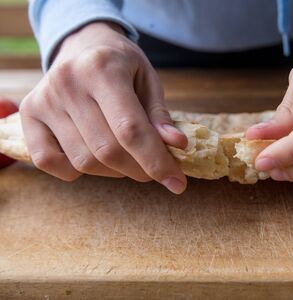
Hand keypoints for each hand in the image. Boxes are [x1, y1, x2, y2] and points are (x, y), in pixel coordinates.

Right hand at [20, 22, 187, 193]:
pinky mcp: (28, 115)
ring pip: (84, 162)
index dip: (156, 162)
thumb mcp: (149, 81)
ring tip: (127, 158)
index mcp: (103, 69)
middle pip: (108, 151)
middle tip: (154, 169)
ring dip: (114, 172)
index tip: (177, 183)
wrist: (83, 45)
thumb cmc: (122, 66)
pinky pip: (50, 162)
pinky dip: (77, 171)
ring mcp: (43, 99)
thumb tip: (177, 145)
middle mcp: (67, 83)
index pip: (131, 130)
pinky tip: (94, 156)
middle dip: (140, 170)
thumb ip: (160, 115)